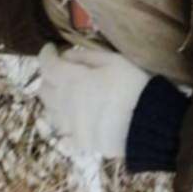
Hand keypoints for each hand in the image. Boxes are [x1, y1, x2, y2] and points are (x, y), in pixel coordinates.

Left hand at [34, 44, 151, 157]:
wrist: (149, 125)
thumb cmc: (133, 85)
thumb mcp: (113, 61)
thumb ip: (86, 56)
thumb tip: (66, 55)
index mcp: (72, 80)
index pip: (47, 65)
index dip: (47, 54)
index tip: (52, 48)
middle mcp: (65, 104)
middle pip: (44, 89)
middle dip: (49, 76)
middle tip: (62, 70)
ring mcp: (71, 126)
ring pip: (50, 111)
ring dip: (55, 99)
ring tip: (69, 93)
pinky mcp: (81, 143)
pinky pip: (64, 131)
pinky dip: (66, 120)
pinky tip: (78, 116)